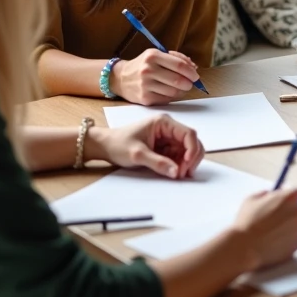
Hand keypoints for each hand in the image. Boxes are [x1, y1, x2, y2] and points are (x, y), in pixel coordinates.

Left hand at [87, 115, 203, 178]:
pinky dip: (179, 165)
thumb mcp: (137, 154)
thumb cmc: (118, 144)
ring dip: (186, 163)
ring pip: (187, 150)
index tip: (187, 164)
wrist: (105, 146)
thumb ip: (158, 163)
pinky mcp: (165, 147)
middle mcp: (168, 128)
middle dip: (191, 158)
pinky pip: (178, 156)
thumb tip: (176, 172)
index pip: (188, 133)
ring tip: (177, 174)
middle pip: (191, 142)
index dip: (192, 149)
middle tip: (183, 173)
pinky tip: (174, 172)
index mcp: (164, 122)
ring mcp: (167, 137)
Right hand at [111, 50, 201, 105]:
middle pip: (178, 80)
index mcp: (153, 56)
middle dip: (189, 83)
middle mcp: (148, 70)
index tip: (196, 76)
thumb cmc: (143, 65)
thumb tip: (193, 67)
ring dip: (182, 91)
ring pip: (174, 92)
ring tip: (181, 87)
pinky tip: (170, 92)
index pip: (179, 65)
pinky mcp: (145, 99)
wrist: (120, 78)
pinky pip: (167, 100)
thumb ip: (177, 58)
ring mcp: (146, 85)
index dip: (191, 72)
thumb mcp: (157, 54)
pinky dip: (173, 97)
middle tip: (190, 83)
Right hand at [232, 188, 296, 269]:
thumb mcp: (251, 199)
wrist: (245, 247)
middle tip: (272, 219)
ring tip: (268, 233)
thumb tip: (269, 196)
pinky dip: (285, 241)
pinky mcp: (296, 245)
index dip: (286, 197)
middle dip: (287, 214)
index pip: (295, 193)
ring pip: (295, 227)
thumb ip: (264, 195)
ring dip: (286, 228)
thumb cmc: (247, 222)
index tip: (279, 202)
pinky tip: (271, 242)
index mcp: (290, 198)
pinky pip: (292, 241)